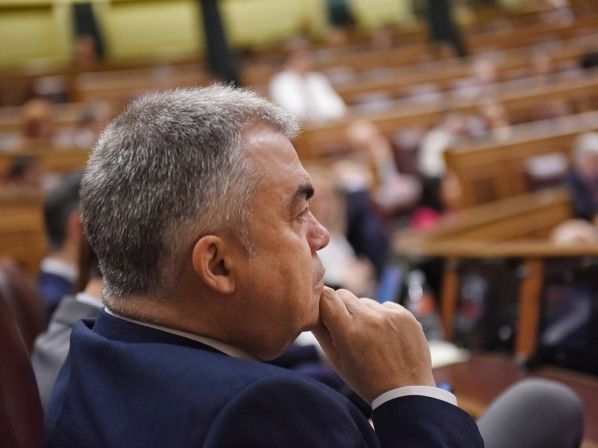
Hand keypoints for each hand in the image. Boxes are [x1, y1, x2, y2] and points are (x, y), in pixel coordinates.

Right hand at [312, 287, 434, 403]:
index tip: (322, 310)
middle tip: (346, 329)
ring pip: (365, 302)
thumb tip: (311, 310)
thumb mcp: (336, 361)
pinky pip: (385, 306)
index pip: (326, 296)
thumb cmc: (367, 381)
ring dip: (363, 314)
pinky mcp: (405, 315)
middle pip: (344, 295)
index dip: (321, 301)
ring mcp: (390, 315)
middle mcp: (370, 318)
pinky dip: (382, 317)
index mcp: (349, 331)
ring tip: (370, 339)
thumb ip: (321, 333)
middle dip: (340, 308)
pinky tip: (386, 338)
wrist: (407, 393)